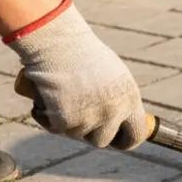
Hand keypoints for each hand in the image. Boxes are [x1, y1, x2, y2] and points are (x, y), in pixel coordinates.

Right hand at [3, 0, 148, 150]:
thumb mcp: (111, 75)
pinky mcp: (65, 121)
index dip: (124, 140)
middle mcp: (113, 112)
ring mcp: (90, 119)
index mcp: (130, 98)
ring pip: (76, 134)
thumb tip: (119, 121)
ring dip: (67, 122)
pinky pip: (55, 128)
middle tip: (78, 118)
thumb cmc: (82, 52)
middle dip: (90, 132)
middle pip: (103, 140)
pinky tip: (45, 99)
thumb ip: (118, 99)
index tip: (115, 140)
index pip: (136, 134)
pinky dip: (46, 117)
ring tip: (61, 96)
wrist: (57, 41)